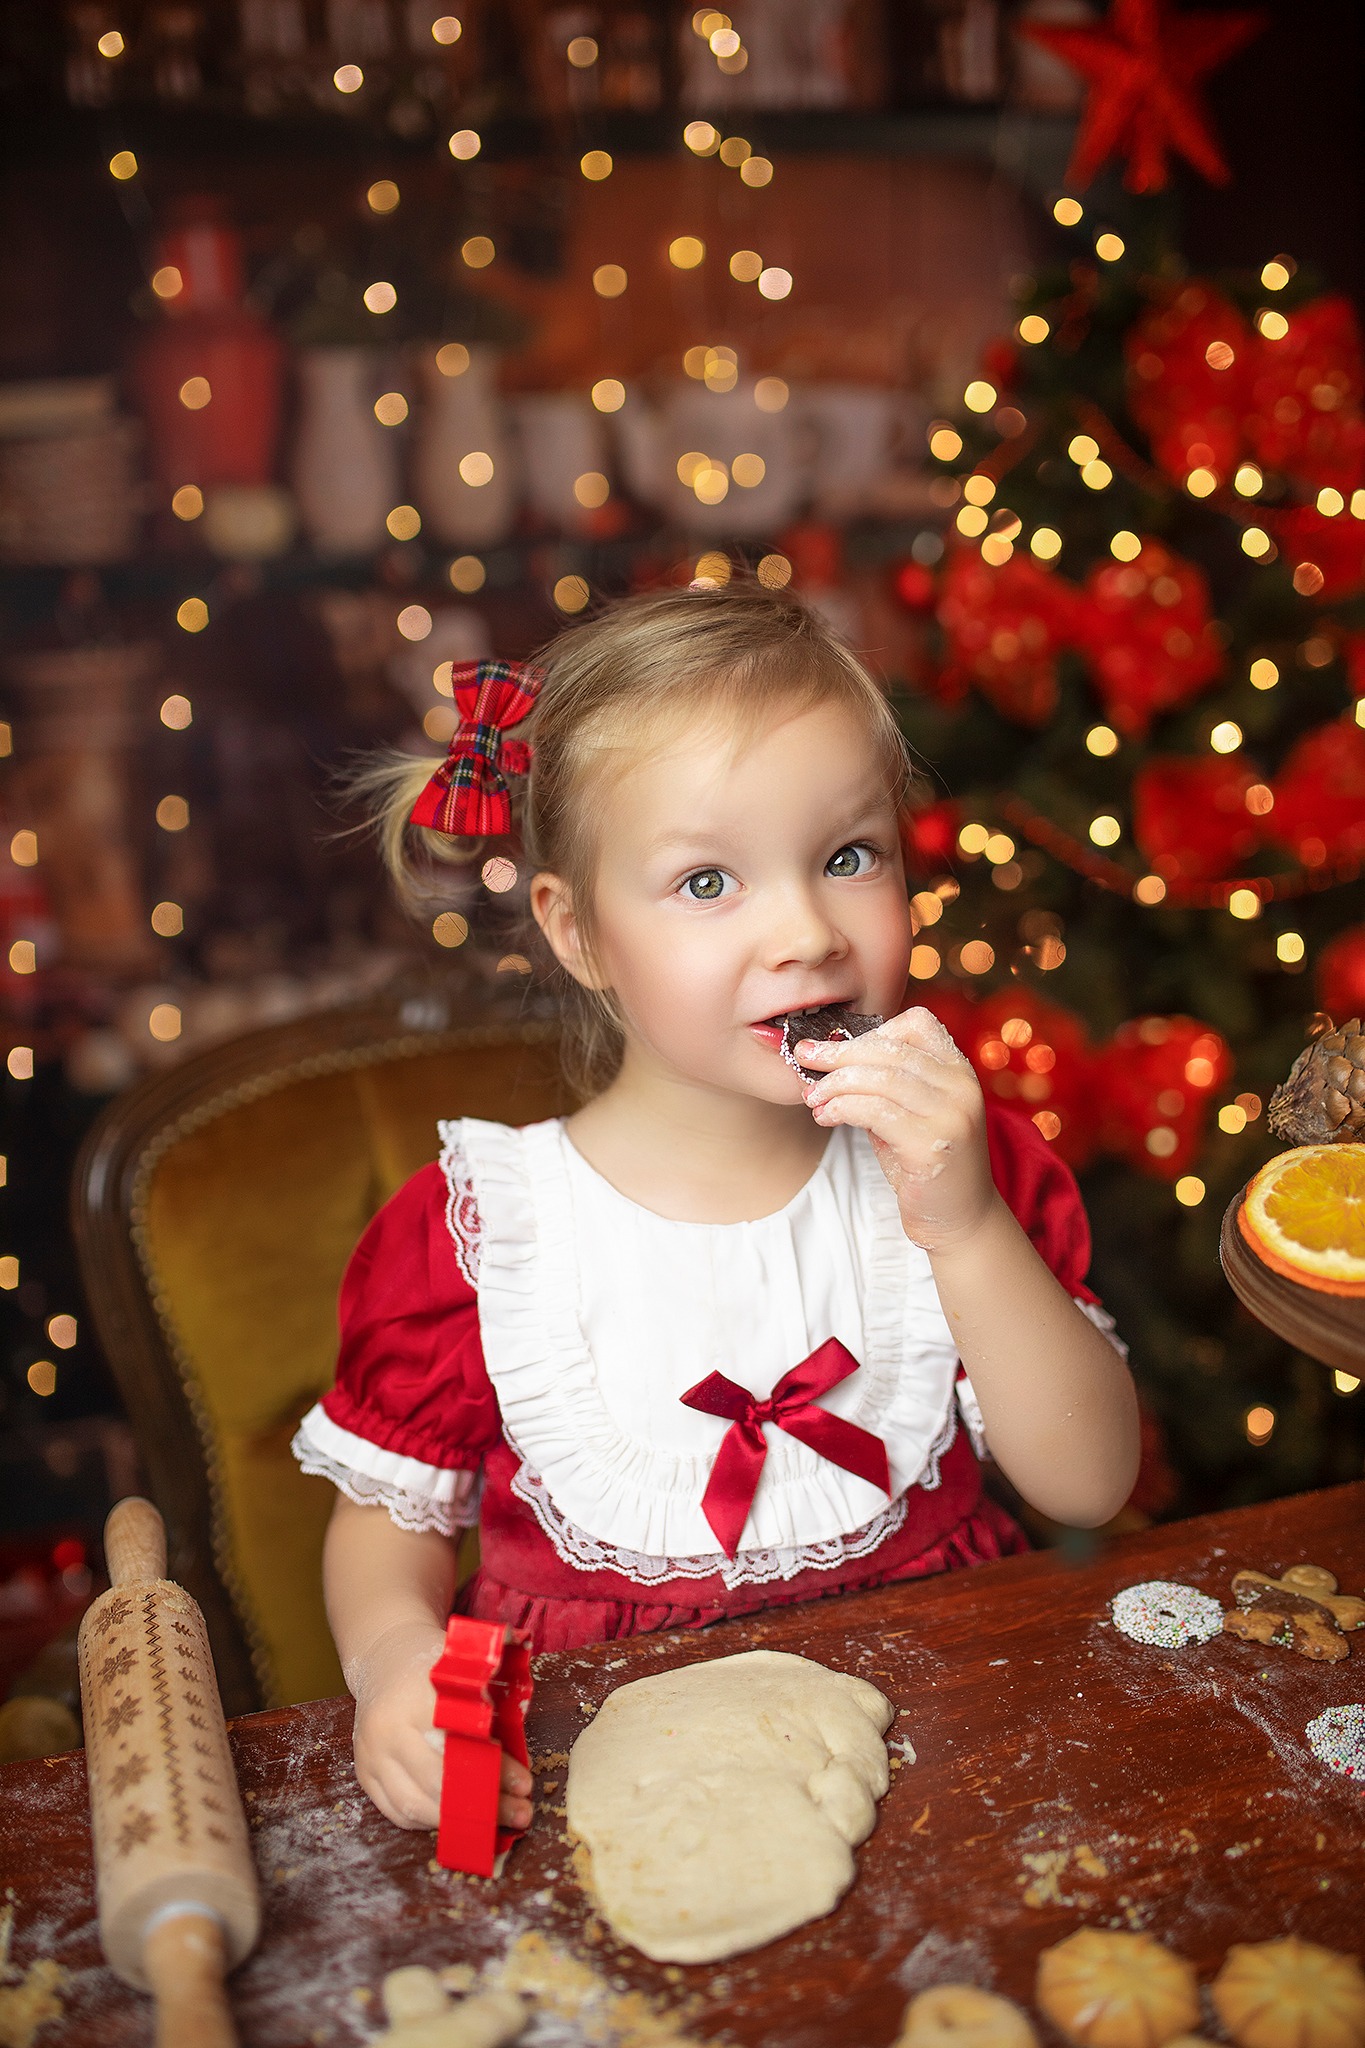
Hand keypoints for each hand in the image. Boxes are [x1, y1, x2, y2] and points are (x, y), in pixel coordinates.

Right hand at [350, 1619, 532, 1833]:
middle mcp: (388, 1730)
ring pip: (415, 1805)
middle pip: (437, 1781)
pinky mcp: (364, 1773)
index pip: (461, 1744)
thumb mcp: (464, 1668)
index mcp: (416, 1698)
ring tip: (494, 1823)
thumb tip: (521, 1753)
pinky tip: (457, 1817)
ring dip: (457, 1820)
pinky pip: (397, 1812)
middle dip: (483, 1804)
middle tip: (520, 1812)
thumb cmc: (434, 1664)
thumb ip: (489, 1702)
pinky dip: (430, 1821)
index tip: (524, 1783)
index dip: (495, 1769)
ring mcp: (371, 1755)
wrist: (384, 1656)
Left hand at [796, 1007, 997, 1254]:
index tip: (838, 1046)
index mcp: (959, 1071)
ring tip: (813, 1097)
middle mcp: (962, 1087)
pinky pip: (875, 1112)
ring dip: (835, 1084)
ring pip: (879, 1079)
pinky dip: (841, 1109)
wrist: (959, 1219)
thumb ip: (885, 1084)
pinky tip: (826, 1117)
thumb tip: (830, 1056)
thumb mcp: (910, 1112)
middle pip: (890, 1049)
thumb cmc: (924, 1162)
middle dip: (840, 1052)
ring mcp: (951, 1116)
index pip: (918, 1023)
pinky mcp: (932, 1147)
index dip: (874, 1030)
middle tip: (805, 1056)